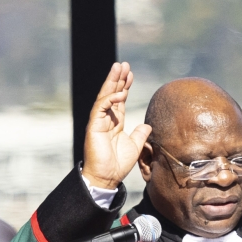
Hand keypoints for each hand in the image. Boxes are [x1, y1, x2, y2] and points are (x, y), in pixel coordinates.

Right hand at [82, 62, 151, 189]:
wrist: (106, 177)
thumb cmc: (118, 164)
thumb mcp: (135, 146)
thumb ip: (140, 134)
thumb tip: (147, 125)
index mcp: (115, 123)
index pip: (120, 100)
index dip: (125, 86)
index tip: (131, 74)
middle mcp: (106, 119)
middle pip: (111, 94)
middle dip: (117, 79)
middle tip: (123, 64)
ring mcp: (98, 122)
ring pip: (105, 97)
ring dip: (112, 82)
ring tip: (118, 68)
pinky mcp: (93, 127)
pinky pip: (101, 108)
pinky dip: (110, 99)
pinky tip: (119, 92)